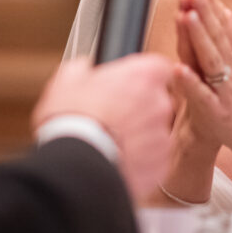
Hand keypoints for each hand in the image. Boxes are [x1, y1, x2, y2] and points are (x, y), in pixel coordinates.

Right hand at [32, 54, 174, 199]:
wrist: (76, 166)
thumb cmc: (73, 120)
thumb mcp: (68, 79)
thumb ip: (86, 67)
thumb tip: (86, 68)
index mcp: (142, 76)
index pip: (160, 67)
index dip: (145, 75)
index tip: (132, 83)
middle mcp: (159, 103)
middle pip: (159, 99)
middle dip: (141, 106)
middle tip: (114, 114)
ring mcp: (163, 135)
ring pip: (156, 130)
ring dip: (140, 133)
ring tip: (112, 139)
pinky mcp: (161, 164)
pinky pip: (154, 156)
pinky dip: (140, 157)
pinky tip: (118, 157)